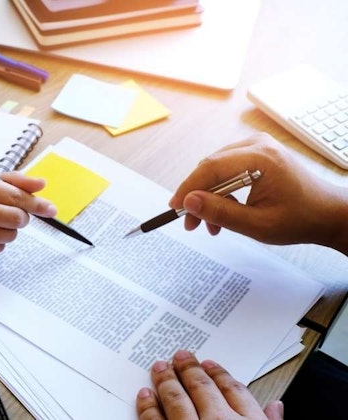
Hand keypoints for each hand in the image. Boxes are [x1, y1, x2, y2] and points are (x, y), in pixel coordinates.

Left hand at [136, 350, 283, 419]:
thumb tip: (276, 406)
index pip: (235, 391)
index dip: (221, 374)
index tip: (210, 364)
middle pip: (203, 389)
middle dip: (190, 369)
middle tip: (180, 355)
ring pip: (176, 399)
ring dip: (166, 381)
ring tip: (159, 367)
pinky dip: (148, 407)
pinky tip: (145, 395)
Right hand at [169, 133, 347, 249]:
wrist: (327, 213)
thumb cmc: (300, 218)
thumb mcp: (256, 224)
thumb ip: (220, 213)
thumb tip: (189, 202)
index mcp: (260, 159)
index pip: (210, 168)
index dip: (188, 188)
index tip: (175, 208)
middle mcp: (258, 145)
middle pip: (211, 167)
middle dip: (197, 196)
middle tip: (191, 223)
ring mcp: (258, 147)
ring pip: (216, 169)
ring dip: (209, 196)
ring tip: (210, 224)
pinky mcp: (258, 154)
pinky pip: (227, 169)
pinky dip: (221, 190)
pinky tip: (223, 211)